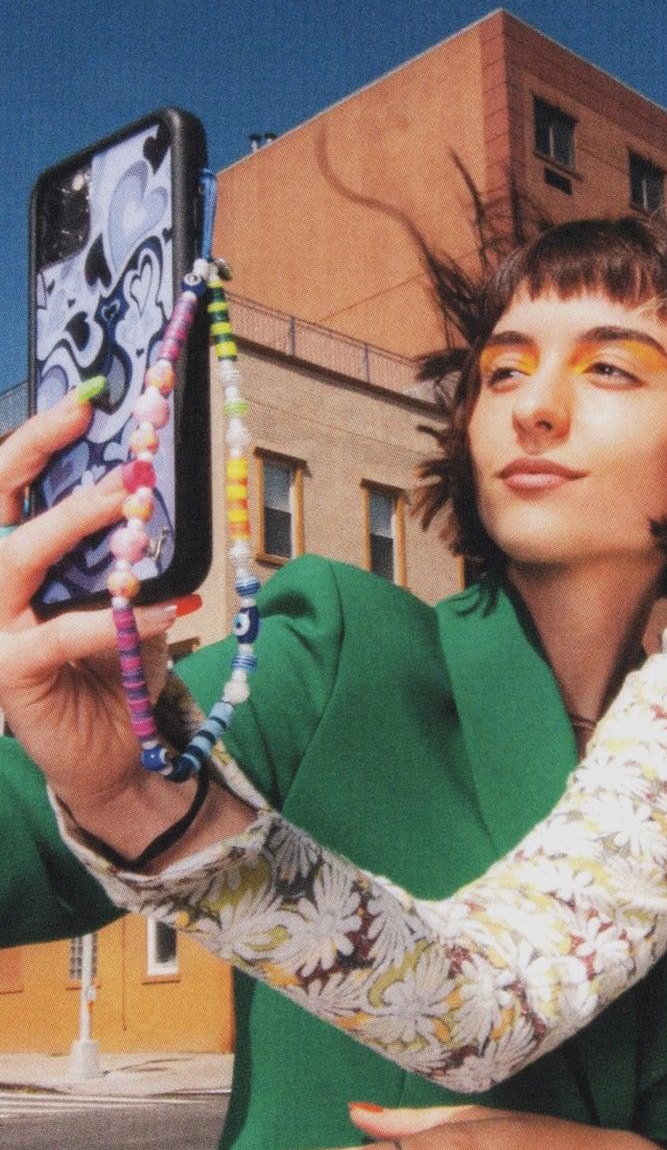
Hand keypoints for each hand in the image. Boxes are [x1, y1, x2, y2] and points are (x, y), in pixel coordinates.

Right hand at [0, 397, 184, 820]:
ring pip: (15, 557)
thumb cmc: (117, 662)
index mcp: (10, 554)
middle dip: (32, 450)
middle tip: (85, 418)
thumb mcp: (126, 591)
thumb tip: (154, 483)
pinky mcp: (9, 671)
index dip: (36, 437)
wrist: (115, 750)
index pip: (7, 484)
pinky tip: (168, 607)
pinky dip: (117, 617)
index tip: (85, 399)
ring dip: (70, 521)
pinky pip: (62, 633)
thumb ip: (127, 546)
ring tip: (125, 498)